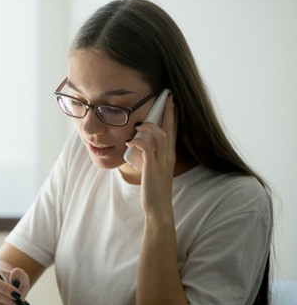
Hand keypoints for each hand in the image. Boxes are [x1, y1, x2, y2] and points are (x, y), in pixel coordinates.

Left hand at [125, 96, 176, 217]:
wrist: (158, 207)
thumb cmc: (154, 188)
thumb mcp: (154, 168)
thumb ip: (150, 156)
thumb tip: (140, 145)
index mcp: (169, 155)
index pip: (173, 131)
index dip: (173, 117)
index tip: (172, 103)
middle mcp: (168, 156)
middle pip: (170, 129)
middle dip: (168, 113)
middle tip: (168, 98)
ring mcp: (162, 161)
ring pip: (161, 136)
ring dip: (150, 127)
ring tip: (140, 125)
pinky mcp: (152, 168)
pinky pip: (147, 149)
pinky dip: (139, 142)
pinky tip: (131, 142)